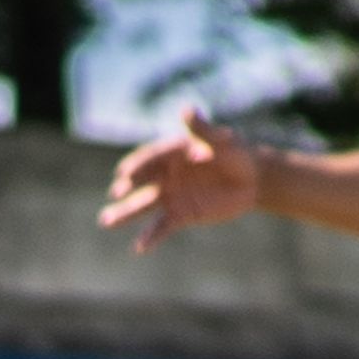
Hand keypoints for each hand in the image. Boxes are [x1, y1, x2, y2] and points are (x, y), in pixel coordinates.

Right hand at [98, 105, 257, 249]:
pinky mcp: (181, 214)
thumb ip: (203, 130)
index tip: (124, 173)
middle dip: (128, 188)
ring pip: (144, 205)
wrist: (252, 180)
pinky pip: (162, 226)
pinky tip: (138, 248)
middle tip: (116, 193)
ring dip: (125, 213)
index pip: (151, 158)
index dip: (138, 165)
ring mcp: (171, 195)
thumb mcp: (223, 141)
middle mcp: (165, 173)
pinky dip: (151, 236)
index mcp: (171, 152)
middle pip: (142, 181)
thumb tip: (187, 109)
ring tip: (105, 221)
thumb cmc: (236, 153)